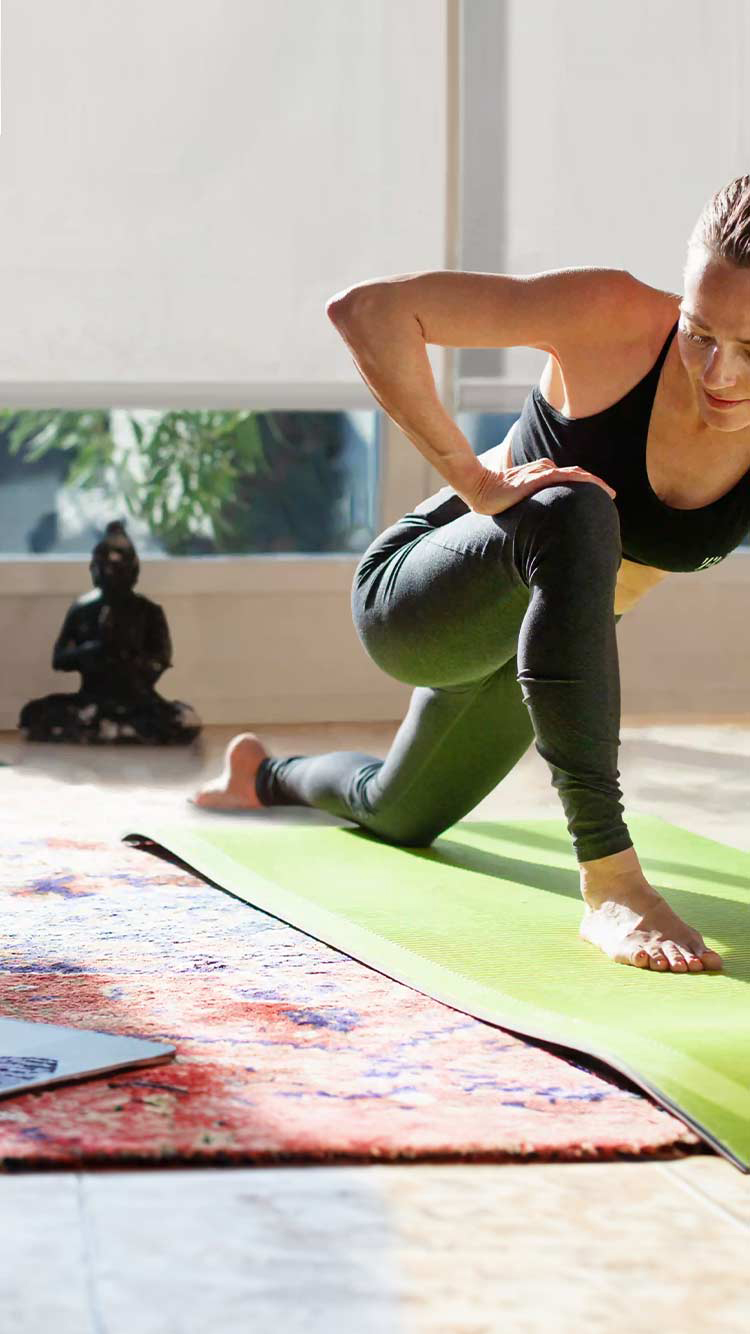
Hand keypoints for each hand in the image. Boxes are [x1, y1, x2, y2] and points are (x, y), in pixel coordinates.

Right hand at [458, 458, 615, 517]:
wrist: (478, 487)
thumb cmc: (493, 498)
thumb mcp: (516, 504)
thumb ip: (529, 507)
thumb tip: (538, 525)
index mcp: (540, 475)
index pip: (568, 479)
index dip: (585, 487)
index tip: (598, 500)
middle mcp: (544, 470)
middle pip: (576, 476)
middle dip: (596, 485)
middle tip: (611, 497)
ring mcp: (541, 472)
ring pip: (575, 475)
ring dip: (595, 484)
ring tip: (610, 494)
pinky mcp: (539, 477)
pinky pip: (567, 476)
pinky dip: (584, 481)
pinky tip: (595, 487)